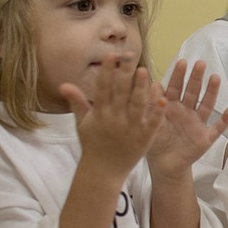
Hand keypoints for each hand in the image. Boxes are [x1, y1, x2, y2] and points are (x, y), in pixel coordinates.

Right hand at [60, 52, 165, 181]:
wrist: (103, 172)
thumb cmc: (93, 145)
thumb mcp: (82, 123)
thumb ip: (77, 102)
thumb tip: (64, 84)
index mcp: (99, 113)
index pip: (102, 88)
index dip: (106, 72)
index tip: (111, 55)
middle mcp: (114, 119)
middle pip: (120, 92)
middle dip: (124, 73)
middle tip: (130, 55)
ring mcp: (130, 128)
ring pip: (136, 105)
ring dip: (140, 88)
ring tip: (144, 70)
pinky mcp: (144, 138)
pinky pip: (152, 123)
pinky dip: (157, 112)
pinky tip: (163, 98)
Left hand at [146, 60, 227, 180]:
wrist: (165, 166)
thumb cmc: (156, 142)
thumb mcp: (149, 123)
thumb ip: (151, 106)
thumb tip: (153, 84)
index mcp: (171, 107)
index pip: (175, 87)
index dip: (179, 75)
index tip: (183, 62)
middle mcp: (187, 111)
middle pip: (193, 92)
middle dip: (197, 78)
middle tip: (201, 63)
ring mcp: (198, 123)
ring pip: (206, 105)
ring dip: (211, 92)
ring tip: (216, 78)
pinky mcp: (206, 138)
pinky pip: (217, 128)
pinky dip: (224, 120)